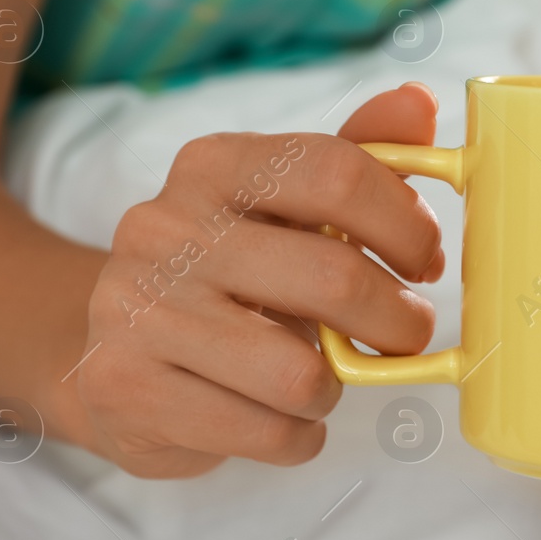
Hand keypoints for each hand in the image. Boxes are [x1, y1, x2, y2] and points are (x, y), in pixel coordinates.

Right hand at [73, 83, 444, 476]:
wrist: (113, 356)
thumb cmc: (232, 277)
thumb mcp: (291, 208)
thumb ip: (360, 156)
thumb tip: (420, 101)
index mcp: (213, 166)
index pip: (338, 173)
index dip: (407, 224)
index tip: (426, 262)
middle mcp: (163, 227)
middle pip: (334, 278)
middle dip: (398, 321)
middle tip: (405, 335)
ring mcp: (135, 309)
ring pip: (300, 375)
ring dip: (335, 389)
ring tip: (322, 381)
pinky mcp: (123, 387)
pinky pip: (264, 432)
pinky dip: (296, 438)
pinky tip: (279, 418)